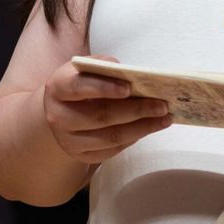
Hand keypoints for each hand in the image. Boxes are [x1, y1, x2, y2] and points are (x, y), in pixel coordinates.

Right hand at [42, 55, 172, 164]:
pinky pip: (113, 150)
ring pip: (111, 137)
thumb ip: (104, 67)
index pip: (79, 87)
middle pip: (100, 116)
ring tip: (165, 118)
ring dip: (142, 128)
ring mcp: (69, 140)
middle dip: (136, 110)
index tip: (129, 88)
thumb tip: (132, 75)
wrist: (60, 111)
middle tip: (162, 105)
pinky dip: (134, 138)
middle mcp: (58, 117)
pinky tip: (149, 128)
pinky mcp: (82, 156)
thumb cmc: (80, 84)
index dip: (103, 88)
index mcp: (58, 88)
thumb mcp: (86, 69)